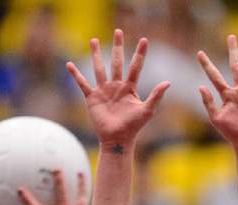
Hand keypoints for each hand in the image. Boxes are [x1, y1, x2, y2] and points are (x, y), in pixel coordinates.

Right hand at [67, 28, 169, 146]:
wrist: (117, 139)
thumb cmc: (133, 127)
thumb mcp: (147, 111)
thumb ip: (156, 96)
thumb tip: (168, 82)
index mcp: (129, 88)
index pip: (136, 66)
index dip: (140, 54)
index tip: (144, 40)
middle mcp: (116, 86)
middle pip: (117, 62)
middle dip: (117, 47)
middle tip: (118, 31)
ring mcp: (103, 91)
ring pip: (99, 68)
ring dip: (96, 54)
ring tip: (94, 40)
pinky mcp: (92, 98)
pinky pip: (83, 84)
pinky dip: (76, 75)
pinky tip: (69, 64)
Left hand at [197, 35, 237, 156]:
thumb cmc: (231, 133)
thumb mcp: (216, 118)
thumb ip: (208, 103)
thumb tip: (201, 86)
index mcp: (227, 95)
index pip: (215, 76)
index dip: (207, 65)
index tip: (199, 53)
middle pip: (236, 66)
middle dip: (233, 51)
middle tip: (231, 36)